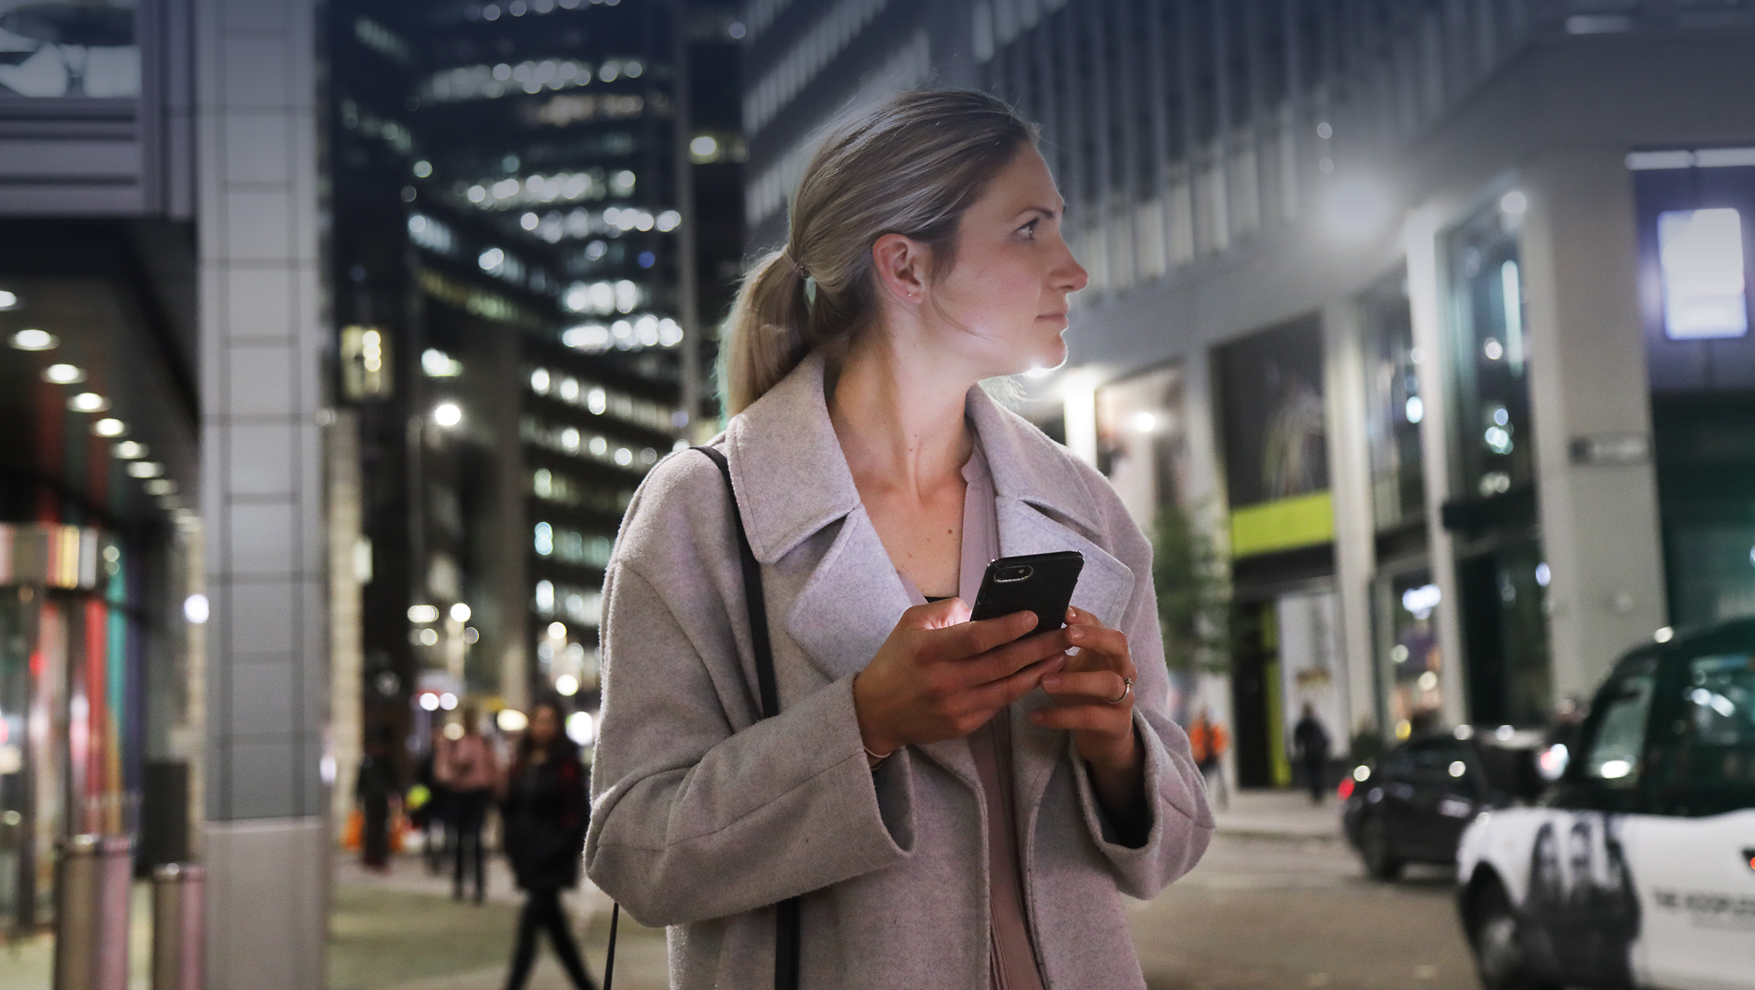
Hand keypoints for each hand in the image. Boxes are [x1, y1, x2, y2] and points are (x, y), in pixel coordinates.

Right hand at [853, 599, 1071, 755]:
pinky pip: (1000, 703)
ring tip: (1063, 654)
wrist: (875, 713)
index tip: (1034, 616)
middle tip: (1067, 634)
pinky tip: (1040, 674)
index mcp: (929, 650)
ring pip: (1008, 687)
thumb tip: (981, 610)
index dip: (1008, 627)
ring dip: (1040, 670)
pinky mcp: (964, 725)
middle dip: (1039, 647)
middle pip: (1002, 663)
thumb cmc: (895, 661)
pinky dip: (1023, 687)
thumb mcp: (910, 624)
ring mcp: (956, 707)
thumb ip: (945, 610)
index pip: (977, 638)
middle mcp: (944, 681)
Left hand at [1031, 606, 1143, 818]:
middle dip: (1094, 638)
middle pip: (1118, 645)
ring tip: (1044, 682)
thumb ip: (1057, 648)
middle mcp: (1122, 668)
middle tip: (1067, 635)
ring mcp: (1123, 695)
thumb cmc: (1082, 692)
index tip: (1062, 612)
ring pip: (1106, 682)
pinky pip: (1090, 717)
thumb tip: (1023, 625)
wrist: (1103, 735)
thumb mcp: (1071, 667)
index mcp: (1108, 650)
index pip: (1101, 624)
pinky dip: (1061, 716)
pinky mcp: (1116, 723)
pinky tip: (1035, 715)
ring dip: (1074, 680)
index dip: (1084, 618)